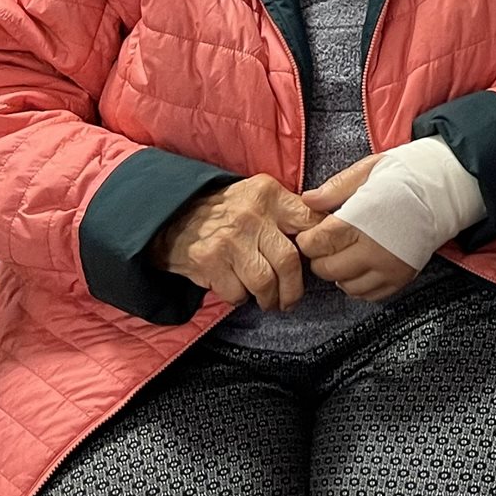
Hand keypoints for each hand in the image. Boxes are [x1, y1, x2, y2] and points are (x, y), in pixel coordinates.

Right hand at [148, 174, 321, 310]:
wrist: (173, 215)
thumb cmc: (226, 211)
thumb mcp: (258, 197)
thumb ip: (287, 211)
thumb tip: (322, 235)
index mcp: (269, 195)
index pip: (310, 220)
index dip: (319, 247)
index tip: (318, 262)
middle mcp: (251, 216)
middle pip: (289, 261)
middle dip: (293, 288)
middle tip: (290, 298)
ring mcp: (230, 240)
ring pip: (265, 282)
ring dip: (269, 299)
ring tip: (268, 300)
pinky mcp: (210, 262)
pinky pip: (238, 293)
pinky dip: (241, 298)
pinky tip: (239, 290)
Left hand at [298, 154, 417, 302]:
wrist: (447, 189)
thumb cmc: (407, 175)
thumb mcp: (369, 169)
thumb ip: (336, 187)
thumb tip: (307, 201)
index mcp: (364, 218)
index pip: (319, 243)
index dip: (307, 240)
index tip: (310, 233)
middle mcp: (376, 249)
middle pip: (328, 268)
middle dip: (320, 256)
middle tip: (325, 242)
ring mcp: (390, 267)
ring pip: (345, 285)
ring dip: (338, 272)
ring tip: (344, 252)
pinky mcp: (401, 278)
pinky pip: (367, 294)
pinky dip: (357, 283)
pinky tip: (360, 265)